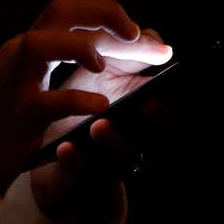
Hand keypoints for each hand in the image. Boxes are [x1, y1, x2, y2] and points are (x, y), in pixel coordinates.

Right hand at [0, 0, 146, 198]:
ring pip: (42, 44)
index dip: (102, 12)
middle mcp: (15, 59)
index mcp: (19, 51)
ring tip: (105, 63)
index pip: (62, 12)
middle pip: (58, 13)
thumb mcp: (5, 83)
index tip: (132, 28)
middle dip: (104, 15)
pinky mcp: (15, 120)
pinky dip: (79, 100)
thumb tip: (88, 52)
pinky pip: (50, 102)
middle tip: (139, 35)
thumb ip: (40, 67)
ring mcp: (13, 87)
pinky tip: (100, 106)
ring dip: (80, 46)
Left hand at [29, 27, 173, 223]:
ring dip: (115, 141)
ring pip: (125, 158)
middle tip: (146, 106)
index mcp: (148, 111)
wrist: (50, 140)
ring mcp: (112, 161)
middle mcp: (138, 138)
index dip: (172, 101)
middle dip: (157, 120)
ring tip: (98, 126)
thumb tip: (157, 44)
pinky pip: (84, 175)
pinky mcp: (84, 179)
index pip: (173, 108)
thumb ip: (131, 53)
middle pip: (159, 136)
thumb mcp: (107, 70)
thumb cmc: (86, 98)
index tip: (160, 89)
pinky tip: (66, 149)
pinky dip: (77, 162)